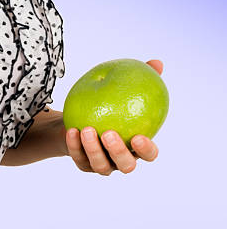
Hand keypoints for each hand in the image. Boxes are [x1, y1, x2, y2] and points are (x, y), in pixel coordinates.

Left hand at [64, 59, 161, 175]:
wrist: (79, 118)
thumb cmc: (109, 103)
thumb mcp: (122, 90)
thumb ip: (141, 79)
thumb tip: (156, 63)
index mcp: (136, 147)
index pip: (149, 155)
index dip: (146, 150)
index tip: (139, 136)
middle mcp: (121, 160)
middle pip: (126, 166)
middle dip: (118, 152)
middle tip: (109, 133)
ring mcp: (102, 165)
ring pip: (101, 166)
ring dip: (93, 149)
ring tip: (87, 129)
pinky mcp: (83, 165)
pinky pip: (79, 158)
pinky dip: (74, 146)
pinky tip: (72, 131)